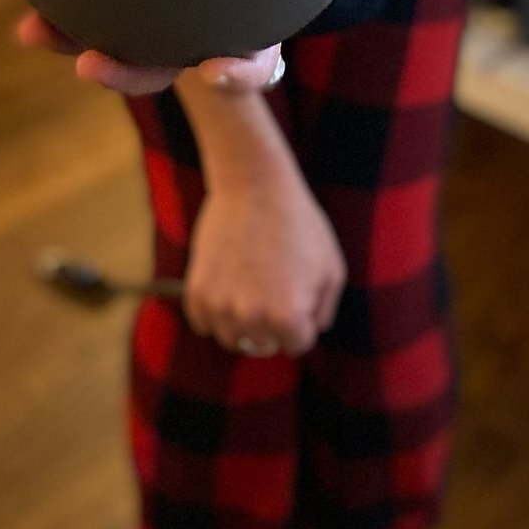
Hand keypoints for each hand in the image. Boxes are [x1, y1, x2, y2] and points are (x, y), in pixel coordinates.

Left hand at [0, 0, 404, 97]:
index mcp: (251, 16)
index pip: (249, 62)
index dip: (234, 73)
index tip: (215, 70)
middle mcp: (197, 23)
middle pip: (162, 61)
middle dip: (128, 69)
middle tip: (93, 63)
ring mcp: (149, 5)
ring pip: (107, 33)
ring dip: (69, 34)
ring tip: (34, 29)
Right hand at [183, 168, 346, 357]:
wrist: (253, 184)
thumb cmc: (297, 223)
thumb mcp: (331, 268)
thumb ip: (324, 310)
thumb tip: (308, 331)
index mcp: (288, 317)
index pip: (296, 344)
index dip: (300, 316)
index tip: (295, 286)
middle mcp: (252, 319)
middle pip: (261, 343)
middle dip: (269, 318)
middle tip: (270, 279)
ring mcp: (220, 306)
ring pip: (230, 337)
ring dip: (239, 319)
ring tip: (248, 280)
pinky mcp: (197, 291)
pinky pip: (202, 322)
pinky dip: (212, 308)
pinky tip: (225, 279)